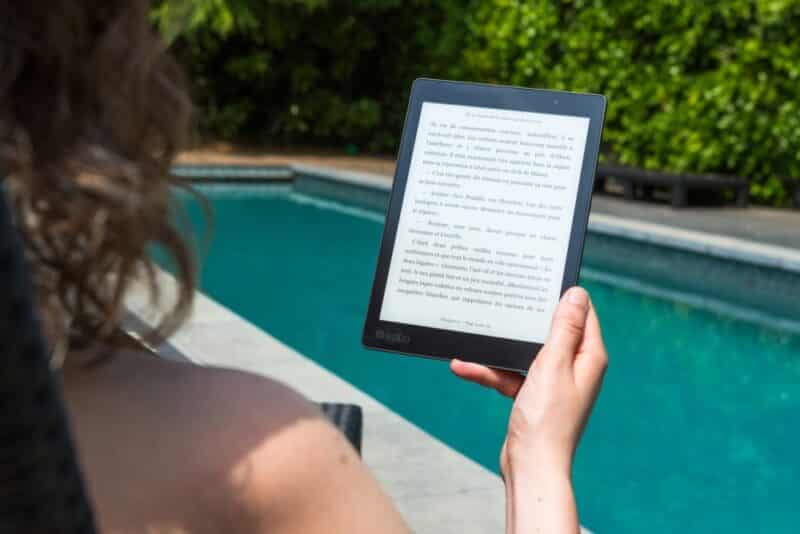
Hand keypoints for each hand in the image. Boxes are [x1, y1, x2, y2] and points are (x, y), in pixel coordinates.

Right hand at [451, 286, 607, 477]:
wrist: (531, 466)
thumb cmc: (546, 420)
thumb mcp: (553, 364)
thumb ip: (564, 328)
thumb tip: (577, 294)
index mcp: (588, 357)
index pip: (582, 314)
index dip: (563, 297)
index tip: (539, 281)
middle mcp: (574, 368)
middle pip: (550, 331)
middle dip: (523, 321)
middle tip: (503, 303)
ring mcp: (553, 383)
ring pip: (524, 353)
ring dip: (499, 351)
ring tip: (472, 342)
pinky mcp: (534, 396)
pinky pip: (511, 375)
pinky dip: (490, 372)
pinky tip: (464, 367)